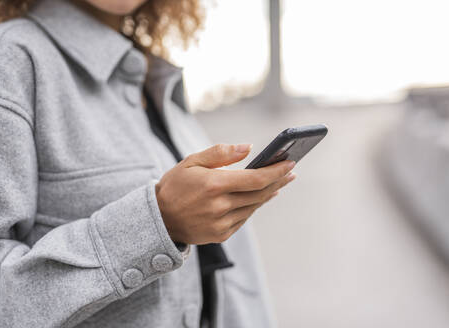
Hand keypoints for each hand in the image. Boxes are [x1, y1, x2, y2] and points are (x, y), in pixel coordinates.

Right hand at [155, 144, 295, 244]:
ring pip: (254, 206)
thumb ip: (220, 152)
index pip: (256, 178)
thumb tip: (249, 148)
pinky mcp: (221, 235)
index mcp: (213, 185)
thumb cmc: (175, 185)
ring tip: (277, 183)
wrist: (158, 219)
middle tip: (290, 172)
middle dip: (279, 181)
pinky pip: (244, 218)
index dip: (276, 171)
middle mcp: (220, 206)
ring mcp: (221, 223)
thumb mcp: (191, 161)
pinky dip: (253, 206)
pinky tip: (257, 197)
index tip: (290, 163)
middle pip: (260, 193)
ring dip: (268, 194)